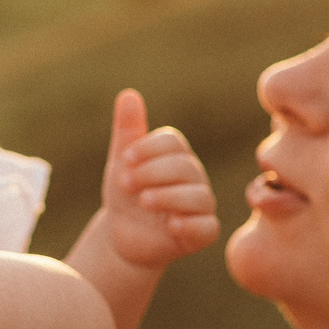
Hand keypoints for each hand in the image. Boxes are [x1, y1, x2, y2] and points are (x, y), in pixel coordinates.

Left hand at [98, 89, 219, 267]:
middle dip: (152, 173)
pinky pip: (207, 228)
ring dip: (169, 197)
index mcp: (176, 156)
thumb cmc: (126, 193)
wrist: (122, 234)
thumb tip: (128, 94)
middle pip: (184, 167)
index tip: (124, 159)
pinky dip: (191, 226)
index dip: (148, 148)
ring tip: (143, 201)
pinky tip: (171, 226)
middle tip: (125, 183)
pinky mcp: (202, 233)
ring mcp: (200, 206)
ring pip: (198, 196)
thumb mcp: (121, 162)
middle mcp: (193, 177)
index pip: (172, 143)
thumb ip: (127, 131)